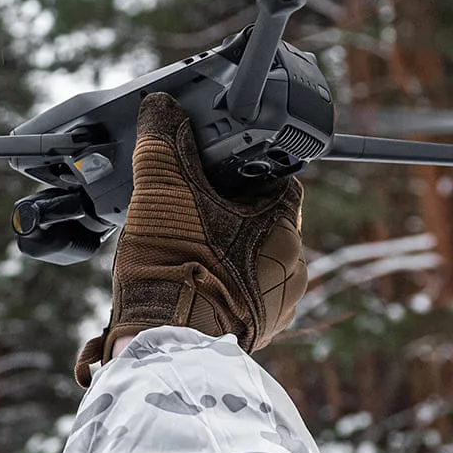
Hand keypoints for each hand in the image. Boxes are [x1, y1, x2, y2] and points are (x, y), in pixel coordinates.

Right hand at [75, 92, 304, 385]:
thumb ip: (162, 140)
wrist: (164, 346)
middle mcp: (292, 267)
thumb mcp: (162, 188)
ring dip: (223, 250)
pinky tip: (186, 282)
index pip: (277, 178)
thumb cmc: (173, 268)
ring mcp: (278, 306)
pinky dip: (218, 284)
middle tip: (186, 209)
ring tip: (181, 249)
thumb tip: (160, 107)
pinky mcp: (256, 333)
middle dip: (226, 212)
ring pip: (252, 259)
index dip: (242, 167)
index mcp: (285, 226)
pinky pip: (242, 295)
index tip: (211, 168)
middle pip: (262, 219)